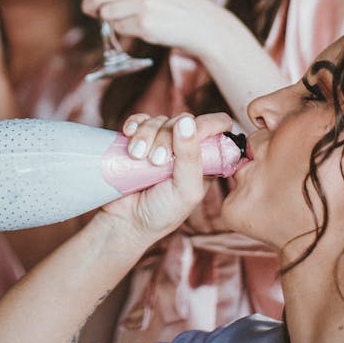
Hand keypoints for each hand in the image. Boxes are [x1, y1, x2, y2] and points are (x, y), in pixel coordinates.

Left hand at [56, 0, 222, 57]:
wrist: (205, 24)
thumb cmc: (176, 5)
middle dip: (89, 6)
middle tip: (93, 11)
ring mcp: (144, 4)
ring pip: (106, 14)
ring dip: (111, 20)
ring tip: (132, 19)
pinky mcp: (146, 24)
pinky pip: (119, 29)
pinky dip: (124, 31)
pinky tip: (142, 28)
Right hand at [101, 110, 232, 244]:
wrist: (125, 222)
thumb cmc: (162, 212)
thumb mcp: (186, 190)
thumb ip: (191, 157)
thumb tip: (186, 122)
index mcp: (206, 158)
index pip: (218, 126)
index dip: (208, 124)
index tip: (192, 134)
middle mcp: (185, 148)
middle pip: (183, 120)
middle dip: (167, 136)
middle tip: (156, 161)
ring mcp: (161, 142)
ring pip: (159, 120)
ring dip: (146, 134)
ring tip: (137, 156)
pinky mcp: (139, 140)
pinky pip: (139, 120)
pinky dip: (134, 124)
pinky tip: (128, 134)